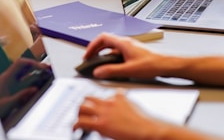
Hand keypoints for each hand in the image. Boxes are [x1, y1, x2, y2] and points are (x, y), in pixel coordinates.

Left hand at [74, 91, 207, 139]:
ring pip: (82, 107)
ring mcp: (104, 113)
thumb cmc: (144, 122)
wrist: (148, 130)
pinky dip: (76, 124)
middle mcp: (108, 102)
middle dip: (82, 105)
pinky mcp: (101, 124)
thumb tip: (121, 95)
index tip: (91, 105)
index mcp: (116, 97)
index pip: (101, 95)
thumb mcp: (133, 105)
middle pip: (88, 98)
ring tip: (77, 119)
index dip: (94, 101)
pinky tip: (75, 128)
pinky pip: (83, 122)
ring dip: (78, 113)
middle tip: (81, 112)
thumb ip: (124, 100)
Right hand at [80, 33, 166, 79]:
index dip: (92, 46)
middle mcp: (125, 42)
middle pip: (105, 41)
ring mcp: (129, 46)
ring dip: (103, 53)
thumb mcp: (129, 70)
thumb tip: (98, 72)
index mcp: (123, 43)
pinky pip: (118, 51)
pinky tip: (112, 66)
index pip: (102, 38)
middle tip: (90, 58)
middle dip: (95, 49)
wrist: (166, 65)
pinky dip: (111, 57)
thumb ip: (111, 71)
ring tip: (99, 63)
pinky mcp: (133, 52)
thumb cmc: (151, 64)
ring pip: (112, 46)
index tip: (87, 55)